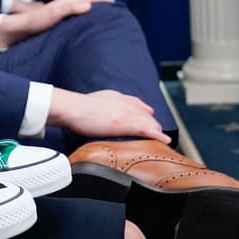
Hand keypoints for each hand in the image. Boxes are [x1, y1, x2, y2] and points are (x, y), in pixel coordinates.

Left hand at [0, 0, 113, 47]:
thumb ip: (67, 8)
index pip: (89, 0)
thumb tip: (89, 5)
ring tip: (109, 33)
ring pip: (83, 22)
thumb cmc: (30, 24)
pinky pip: (76, 33)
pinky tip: (90, 44)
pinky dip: (85, 34)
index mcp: (65, 5)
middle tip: (120, 20)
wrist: (11, 35)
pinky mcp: (58, 35)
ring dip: (95, 25)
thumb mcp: (49, 14)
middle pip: (88, 11)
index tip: (118, 6)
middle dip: (103, 13)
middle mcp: (65, 13)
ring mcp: (62, 24)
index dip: (103, 2)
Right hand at [46, 89, 169, 142]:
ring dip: (157, 131)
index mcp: (117, 97)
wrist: (74, 108)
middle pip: (145, 114)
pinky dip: (158, 136)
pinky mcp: (128, 124)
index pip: (136, 103)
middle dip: (152, 123)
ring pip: (149, 122)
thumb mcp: (92, 101)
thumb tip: (97, 112)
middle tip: (157, 132)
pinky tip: (165, 141)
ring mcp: (128, 113)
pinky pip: (148, 131)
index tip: (149, 115)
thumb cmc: (76, 108)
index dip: (144, 111)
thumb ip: (100, 105)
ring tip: (162, 139)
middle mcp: (125, 103)